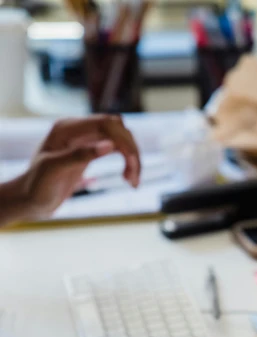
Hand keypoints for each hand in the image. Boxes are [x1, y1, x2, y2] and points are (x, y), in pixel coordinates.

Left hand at [0, 115, 140, 223]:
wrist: (29, 201)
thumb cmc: (37, 186)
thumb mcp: (54, 170)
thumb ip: (80, 155)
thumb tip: (110, 145)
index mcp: (67, 129)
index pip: (106, 123)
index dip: (124, 141)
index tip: (132, 165)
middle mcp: (78, 131)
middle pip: (117, 130)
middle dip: (131, 151)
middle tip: (134, 179)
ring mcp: (84, 141)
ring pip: (119, 140)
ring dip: (132, 159)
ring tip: (133, 182)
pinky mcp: (89, 153)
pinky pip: (116, 149)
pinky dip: (126, 163)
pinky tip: (128, 179)